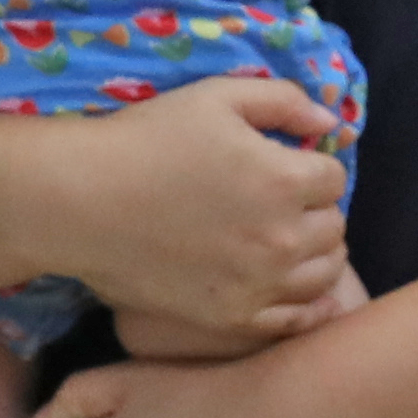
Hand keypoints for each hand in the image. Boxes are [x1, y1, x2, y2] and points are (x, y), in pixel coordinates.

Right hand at [34, 73, 351, 357]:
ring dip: (315, 254)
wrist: (82, 201)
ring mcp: (259, 285)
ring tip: (286, 241)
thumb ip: (284, 101)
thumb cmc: (147, 139)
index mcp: (285, 180)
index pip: (335, 178)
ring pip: (325, 274)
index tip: (286, 166)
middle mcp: (282, 238)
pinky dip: (306, 305)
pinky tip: (292, 288)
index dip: (313, 167)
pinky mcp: (232, 318)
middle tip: (283, 204)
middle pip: (334, 227)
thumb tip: (328, 123)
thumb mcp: (217, 97)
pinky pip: (295, 320)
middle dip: (316, 210)